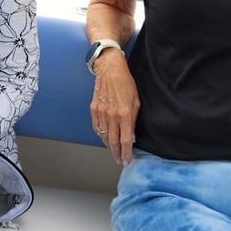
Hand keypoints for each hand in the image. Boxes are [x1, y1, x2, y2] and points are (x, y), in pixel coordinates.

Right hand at [89, 51, 140, 165]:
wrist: (109, 70)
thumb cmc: (125, 82)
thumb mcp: (136, 101)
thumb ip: (134, 120)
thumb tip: (132, 136)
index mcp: (124, 113)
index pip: (125, 140)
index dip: (126, 152)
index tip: (127, 161)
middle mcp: (112, 115)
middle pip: (113, 142)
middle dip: (117, 154)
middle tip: (120, 161)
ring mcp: (101, 113)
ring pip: (103, 136)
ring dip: (109, 146)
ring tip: (114, 152)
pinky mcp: (94, 109)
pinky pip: (96, 128)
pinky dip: (101, 136)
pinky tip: (105, 139)